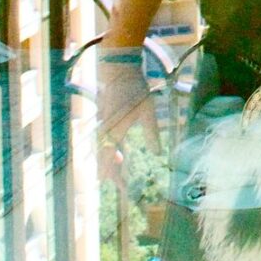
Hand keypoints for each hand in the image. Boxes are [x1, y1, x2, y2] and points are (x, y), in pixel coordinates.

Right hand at [97, 54, 160, 178]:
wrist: (118, 71)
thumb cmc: (134, 90)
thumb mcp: (148, 111)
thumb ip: (151, 133)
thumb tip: (158, 153)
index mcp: (113, 131)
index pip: (108, 159)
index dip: (112, 175)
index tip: (117, 188)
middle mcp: (104, 131)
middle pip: (103, 159)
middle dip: (111, 174)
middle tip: (123, 188)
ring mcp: (102, 126)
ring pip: (102, 152)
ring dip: (110, 164)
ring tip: (120, 176)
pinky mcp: (104, 122)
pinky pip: (104, 143)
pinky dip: (110, 153)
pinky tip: (119, 156)